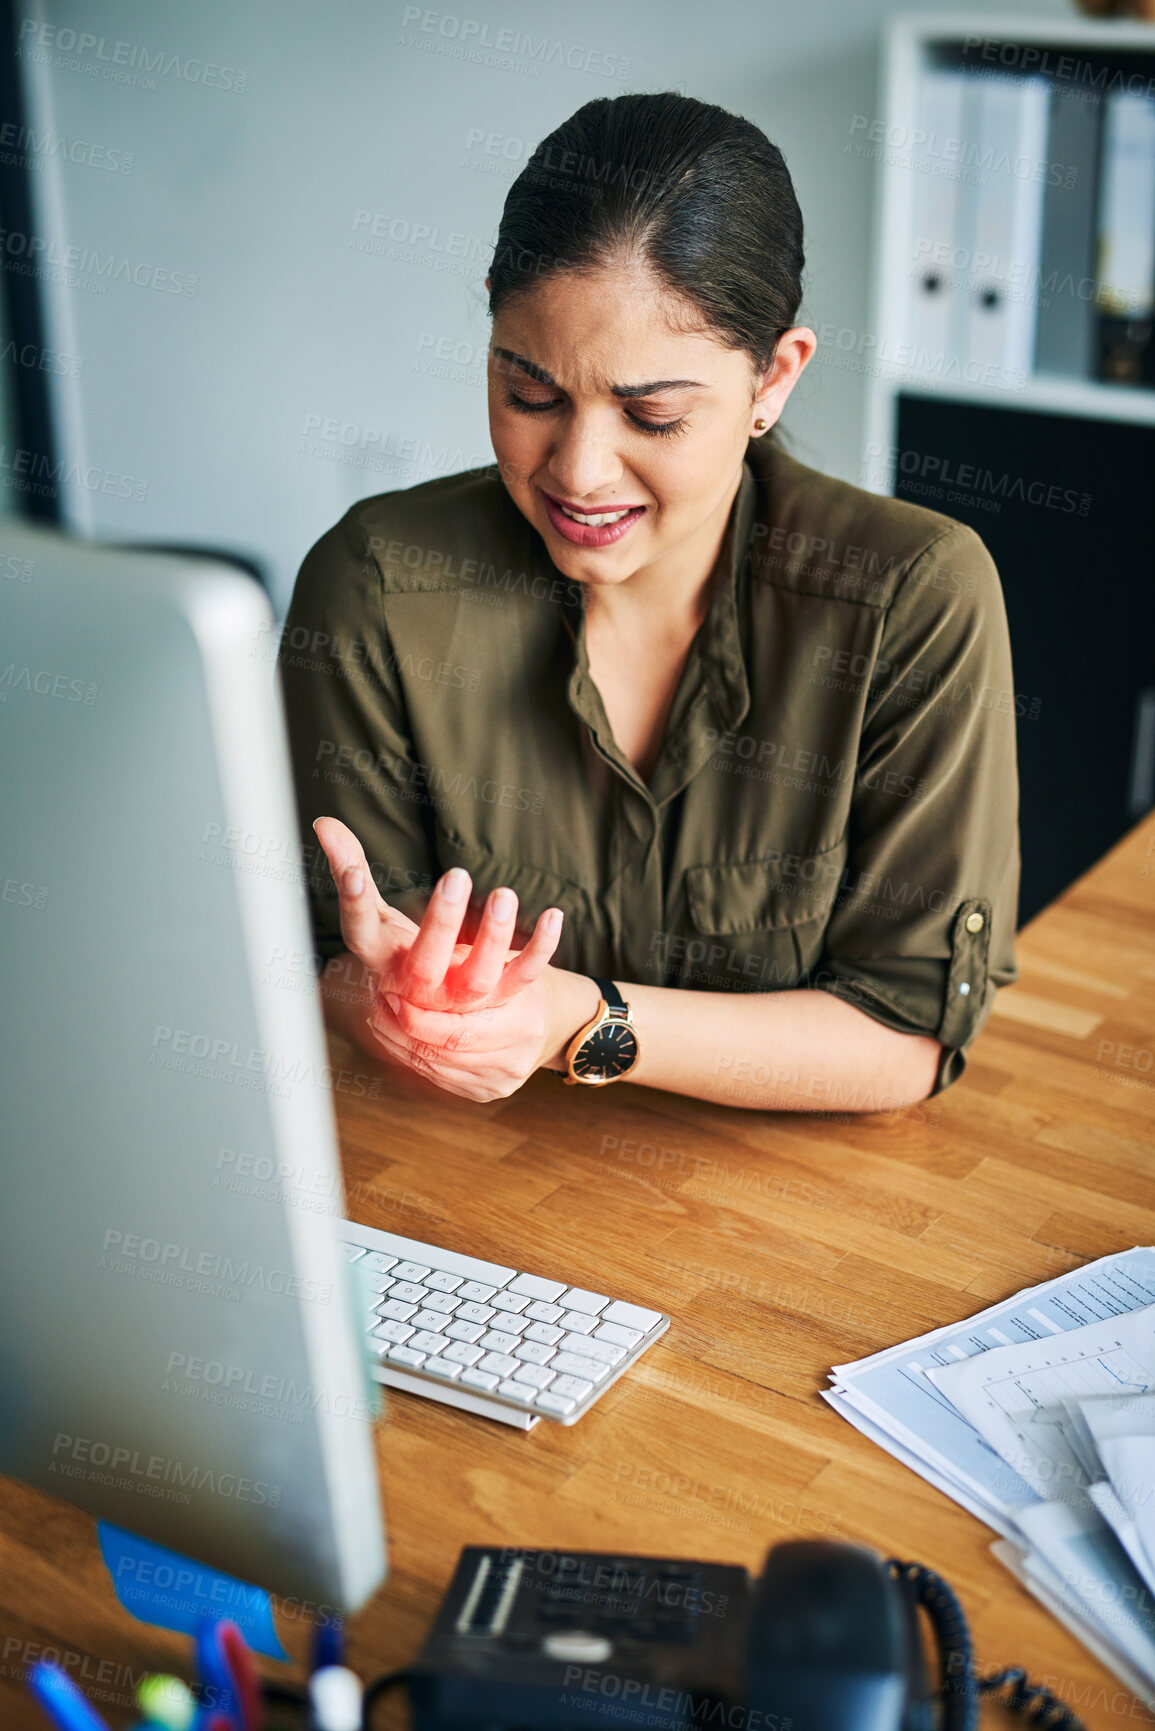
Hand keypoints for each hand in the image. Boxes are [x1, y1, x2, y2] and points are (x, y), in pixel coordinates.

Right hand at [313, 817, 565, 1099]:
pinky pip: (523, 978)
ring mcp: (460, 999)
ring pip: (478, 978)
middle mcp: (419, 988)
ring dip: (493, 937)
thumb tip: (323, 823)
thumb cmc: (398, 953)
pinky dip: (541, 948)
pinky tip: (554, 915)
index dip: (354, 904)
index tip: (352, 874)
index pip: (360, 932)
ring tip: (503, 893)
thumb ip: (351, 868)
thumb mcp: (376, 916)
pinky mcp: (498, 999)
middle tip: (455, 875)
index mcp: (382, 961)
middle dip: (442, 921)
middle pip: (426, 963)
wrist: (428, 1022)